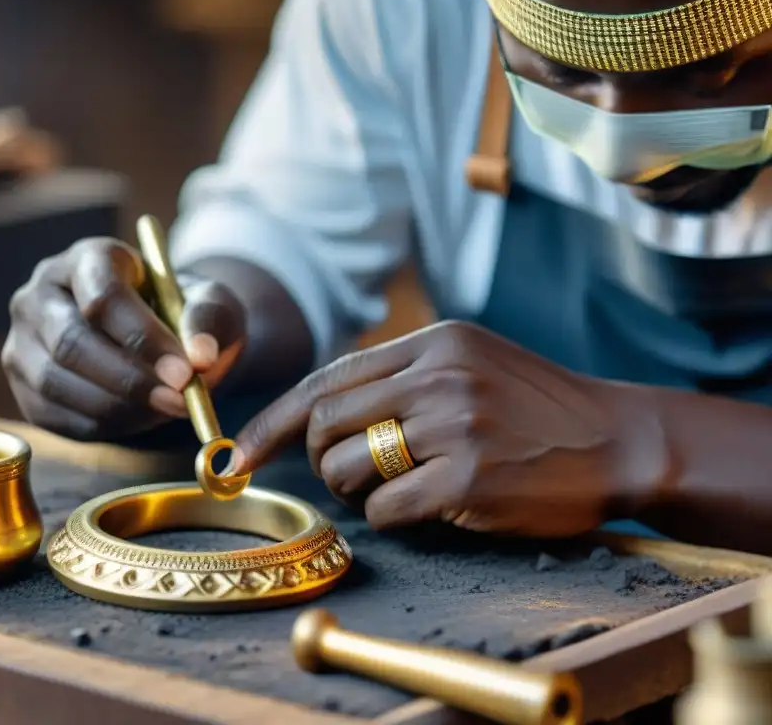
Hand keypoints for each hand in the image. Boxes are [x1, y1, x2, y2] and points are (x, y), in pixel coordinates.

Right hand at [3, 237, 245, 440]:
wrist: (158, 340)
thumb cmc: (182, 314)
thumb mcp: (211, 304)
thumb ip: (210, 319)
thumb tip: (200, 356)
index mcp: (87, 259)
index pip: (103, 297)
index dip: (143, 339)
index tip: (184, 372)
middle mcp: (41, 294)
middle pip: (71, 342)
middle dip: (130, 380)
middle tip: (179, 401)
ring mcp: (23, 341)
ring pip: (56, 383)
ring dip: (119, 407)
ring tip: (166, 409)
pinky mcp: (22, 385)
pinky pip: (54, 416)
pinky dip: (102, 425)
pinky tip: (140, 417)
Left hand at [231, 321, 667, 537]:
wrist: (622, 439)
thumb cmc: (539, 408)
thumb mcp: (473, 363)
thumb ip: (403, 376)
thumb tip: (321, 412)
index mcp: (434, 344)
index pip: (327, 379)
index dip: (274, 420)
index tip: (240, 453)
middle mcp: (439, 377)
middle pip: (323, 421)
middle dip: (312, 457)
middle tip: (337, 474)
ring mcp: (454, 426)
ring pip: (344, 465)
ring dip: (350, 489)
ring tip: (390, 488)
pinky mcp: (468, 480)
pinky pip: (384, 509)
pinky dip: (387, 517)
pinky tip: (425, 509)